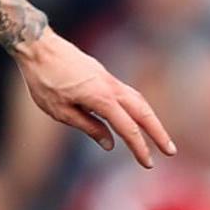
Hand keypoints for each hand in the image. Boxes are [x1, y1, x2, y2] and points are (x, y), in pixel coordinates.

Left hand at [14, 32, 173, 167]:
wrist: (38, 46)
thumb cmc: (44, 80)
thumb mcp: (60, 111)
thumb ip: (88, 127)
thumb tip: (110, 143)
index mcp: (101, 99)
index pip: (128, 129)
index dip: (140, 148)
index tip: (149, 164)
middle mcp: (111, 87)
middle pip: (144, 112)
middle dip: (159, 133)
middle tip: (171, 151)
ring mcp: (109, 79)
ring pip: (139, 100)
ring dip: (151, 119)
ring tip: (159, 135)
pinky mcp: (103, 75)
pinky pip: (128, 93)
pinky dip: (138, 108)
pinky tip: (136, 117)